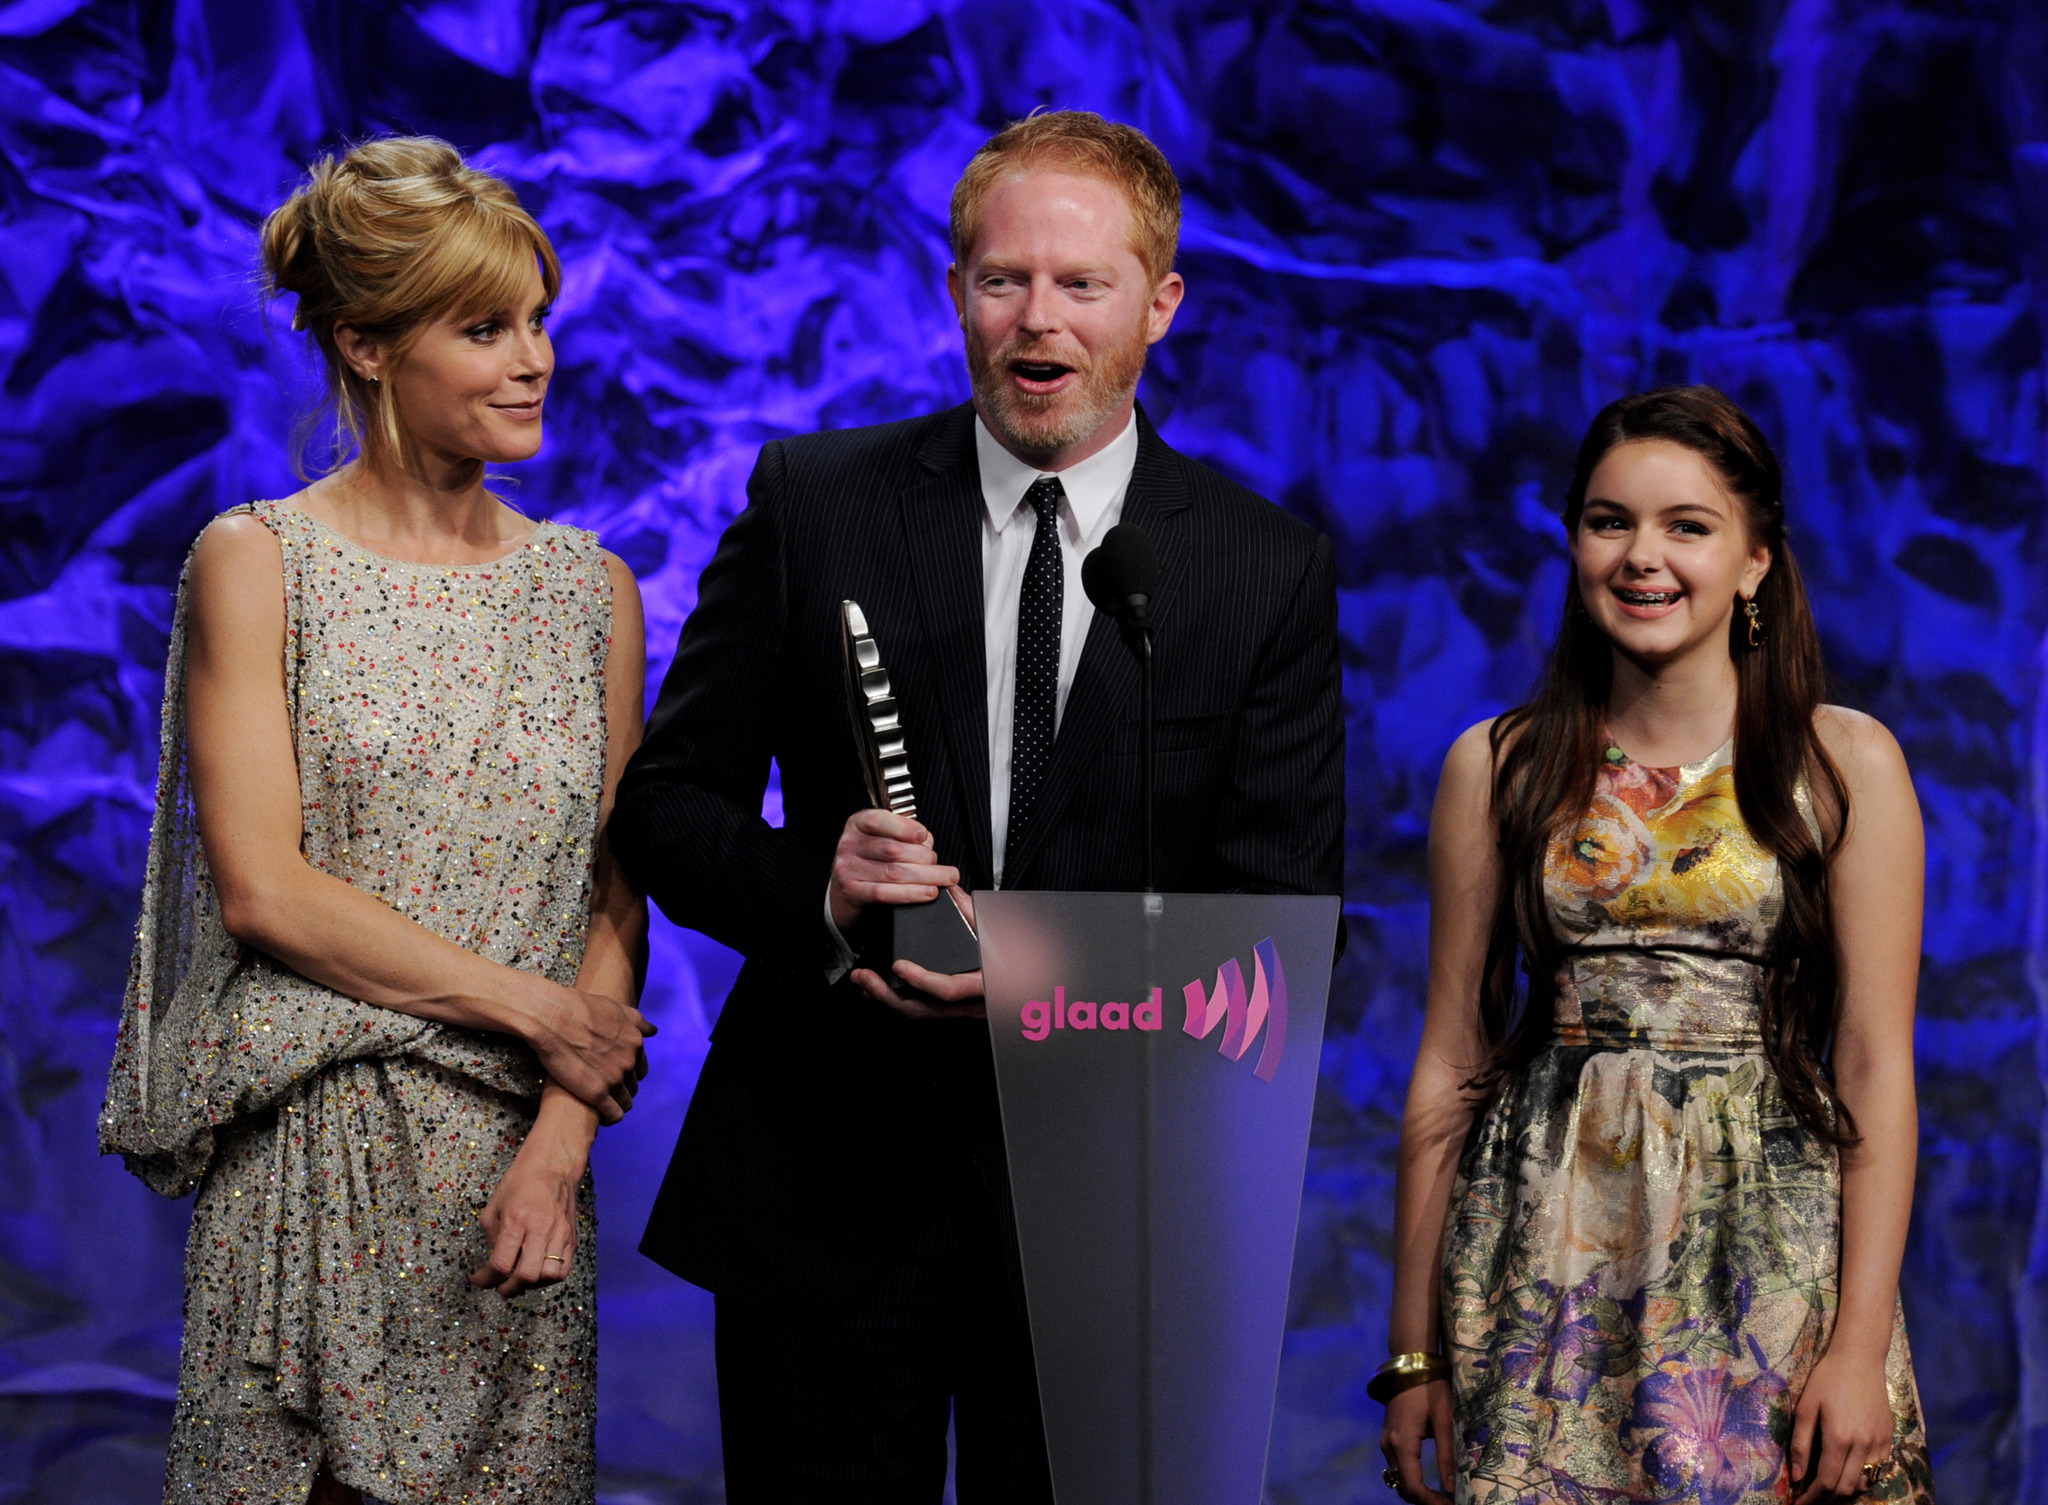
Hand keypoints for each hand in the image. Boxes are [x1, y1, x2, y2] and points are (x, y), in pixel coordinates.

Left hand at [470, 1138, 580, 1298]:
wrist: (553, 1167)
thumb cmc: (519, 1184)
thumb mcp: (494, 1208)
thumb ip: (493, 1239)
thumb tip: (496, 1266)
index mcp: (516, 1220)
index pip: (501, 1264)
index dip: (485, 1280)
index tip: (478, 1280)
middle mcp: (540, 1229)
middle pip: (526, 1276)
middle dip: (508, 1288)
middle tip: (499, 1286)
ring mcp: (560, 1234)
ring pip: (548, 1277)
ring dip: (531, 1285)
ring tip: (520, 1278)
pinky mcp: (572, 1238)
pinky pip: (563, 1271)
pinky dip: (548, 1279)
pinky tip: (537, 1270)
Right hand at [525, 985, 653, 1124]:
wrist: (551, 1016)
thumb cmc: (578, 1008)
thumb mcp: (614, 1008)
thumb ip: (636, 1021)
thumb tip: (652, 1031)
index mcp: (635, 1042)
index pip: (640, 1069)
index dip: (626, 1074)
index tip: (611, 1076)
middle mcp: (629, 1061)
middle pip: (632, 1086)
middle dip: (620, 1089)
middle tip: (600, 1089)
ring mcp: (615, 1078)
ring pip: (625, 1103)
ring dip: (614, 1104)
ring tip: (597, 1104)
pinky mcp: (597, 1093)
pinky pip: (614, 1115)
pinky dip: (608, 1117)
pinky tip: (596, 1114)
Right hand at [829, 809, 958, 931]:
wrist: (848, 890)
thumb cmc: (872, 859)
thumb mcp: (883, 837)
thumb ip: (905, 833)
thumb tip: (927, 842)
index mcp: (858, 824)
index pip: (878, 821)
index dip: (903, 828)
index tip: (923, 836)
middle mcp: (850, 845)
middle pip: (892, 849)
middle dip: (925, 857)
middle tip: (944, 865)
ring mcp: (848, 869)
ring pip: (894, 872)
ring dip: (927, 876)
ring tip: (947, 878)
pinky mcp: (853, 892)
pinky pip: (886, 893)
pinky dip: (912, 893)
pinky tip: (929, 892)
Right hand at [1380, 1379, 1454, 1503]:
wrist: (1410, 1363)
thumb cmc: (1430, 1389)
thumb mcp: (1443, 1421)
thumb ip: (1447, 1456)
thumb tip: (1452, 1489)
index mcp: (1402, 1443)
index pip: (1412, 1486)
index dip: (1431, 1502)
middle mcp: (1388, 1446)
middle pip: (1403, 1487)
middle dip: (1425, 1501)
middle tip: (1450, 1504)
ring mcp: (1386, 1442)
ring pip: (1398, 1479)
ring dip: (1418, 1493)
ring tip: (1443, 1497)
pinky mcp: (1389, 1438)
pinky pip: (1398, 1468)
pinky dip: (1412, 1480)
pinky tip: (1430, 1483)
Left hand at [1790, 1348, 1896, 1501]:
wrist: (1860, 1360)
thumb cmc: (1827, 1379)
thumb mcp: (1806, 1407)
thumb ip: (1801, 1444)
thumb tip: (1797, 1476)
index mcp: (1840, 1438)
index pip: (1827, 1481)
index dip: (1812, 1497)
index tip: (1799, 1503)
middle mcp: (1863, 1446)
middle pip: (1846, 1488)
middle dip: (1827, 1499)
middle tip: (1810, 1500)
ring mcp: (1879, 1444)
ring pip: (1864, 1483)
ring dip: (1845, 1493)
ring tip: (1826, 1492)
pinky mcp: (1888, 1439)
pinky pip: (1877, 1471)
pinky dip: (1862, 1480)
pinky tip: (1848, 1476)